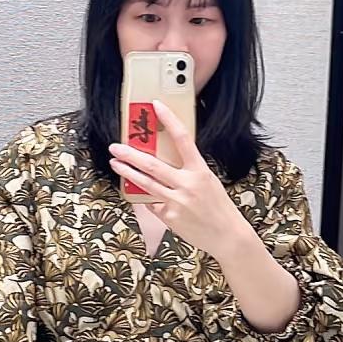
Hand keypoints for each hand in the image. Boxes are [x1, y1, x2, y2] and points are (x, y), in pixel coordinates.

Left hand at [108, 100, 246, 262]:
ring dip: (127, 172)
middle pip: (153, 164)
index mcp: (200, 170)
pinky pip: (152, 203)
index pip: (183, 139)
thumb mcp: (208, 181)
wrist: (227, 236)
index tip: (157, 106)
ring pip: (146, 183)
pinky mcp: (170, 217)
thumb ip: (188, 171)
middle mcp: (188, 184)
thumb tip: (165, 161)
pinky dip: (147, 197)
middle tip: (116, 147)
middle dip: (130, 154)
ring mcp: (177, 201)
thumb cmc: (218, 207)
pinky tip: (141, 193)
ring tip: (115, 163)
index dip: (169, 120)